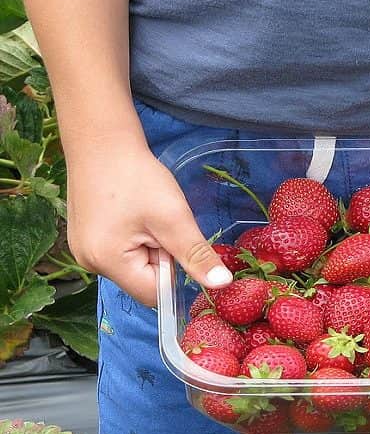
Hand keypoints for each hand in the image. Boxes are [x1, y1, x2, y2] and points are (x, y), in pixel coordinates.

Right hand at [66, 140, 232, 306]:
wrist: (102, 140)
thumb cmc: (136, 176)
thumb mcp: (173, 218)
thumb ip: (196, 255)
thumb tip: (221, 284)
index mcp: (106, 262)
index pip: (154, 293)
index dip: (174, 273)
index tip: (176, 240)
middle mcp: (89, 264)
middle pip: (144, 281)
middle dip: (162, 258)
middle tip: (161, 223)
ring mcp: (85, 252)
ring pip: (136, 266)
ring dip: (151, 247)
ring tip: (147, 216)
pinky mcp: (87, 239)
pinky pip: (124, 252)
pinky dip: (138, 239)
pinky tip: (135, 214)